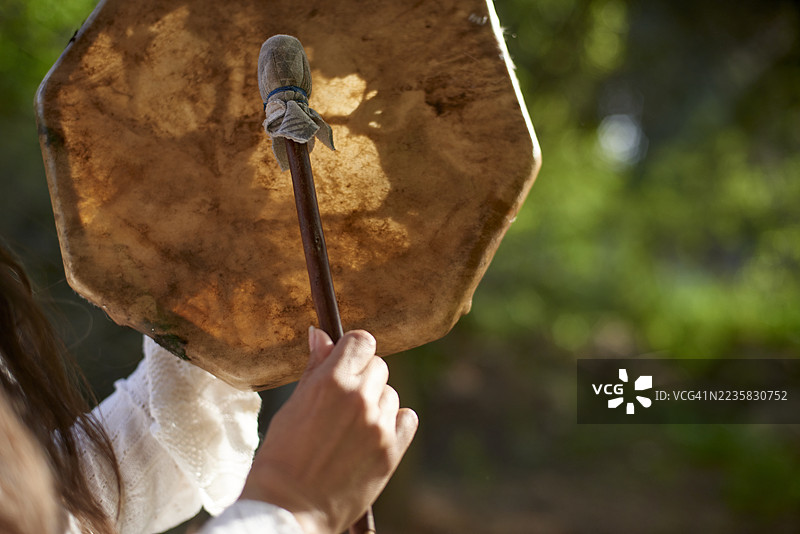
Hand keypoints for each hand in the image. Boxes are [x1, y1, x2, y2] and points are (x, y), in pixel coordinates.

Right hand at [240, 328, 418, 533]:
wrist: (289, 508)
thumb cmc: (282, 457)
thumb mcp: (292, 406)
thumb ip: (314, 368)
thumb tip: (320, 334)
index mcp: (331, 381)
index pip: (361, 341)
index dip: (353, 349)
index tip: (346, 361)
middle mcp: (360, 398)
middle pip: (378, 365)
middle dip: (363, 376)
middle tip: (343, 401)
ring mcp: (379, 425)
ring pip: (391, 393)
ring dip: (376, 402)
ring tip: (352, 427)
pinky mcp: (392, 450)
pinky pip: (407, 418)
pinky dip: (394, 422)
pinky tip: (373, 434)